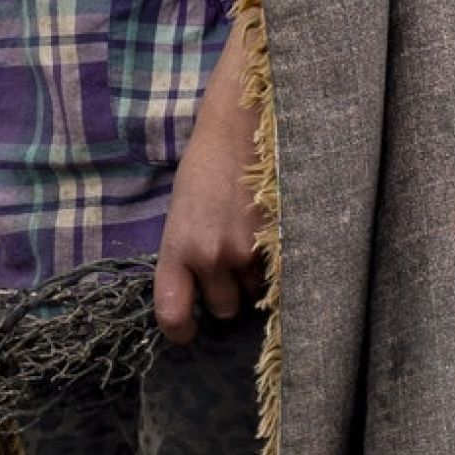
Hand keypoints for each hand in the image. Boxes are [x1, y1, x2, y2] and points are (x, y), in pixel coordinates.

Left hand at [152, 22, 265, 343]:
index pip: (172, 313)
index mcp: (178, 246)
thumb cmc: (208, 164)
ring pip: (255, 293)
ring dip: (255, 277)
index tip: (186, 332)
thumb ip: (188, 253)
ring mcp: (250, 250)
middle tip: (229, 261)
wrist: (244, 123)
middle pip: (222, 309)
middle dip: (226, 293)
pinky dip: (279, 263)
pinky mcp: (282, 241)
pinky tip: (274, 235)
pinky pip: (282, 275)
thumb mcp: (183, 211)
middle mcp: (212, 255)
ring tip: (252, 237)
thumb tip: (199, 293)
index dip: (179, 330)